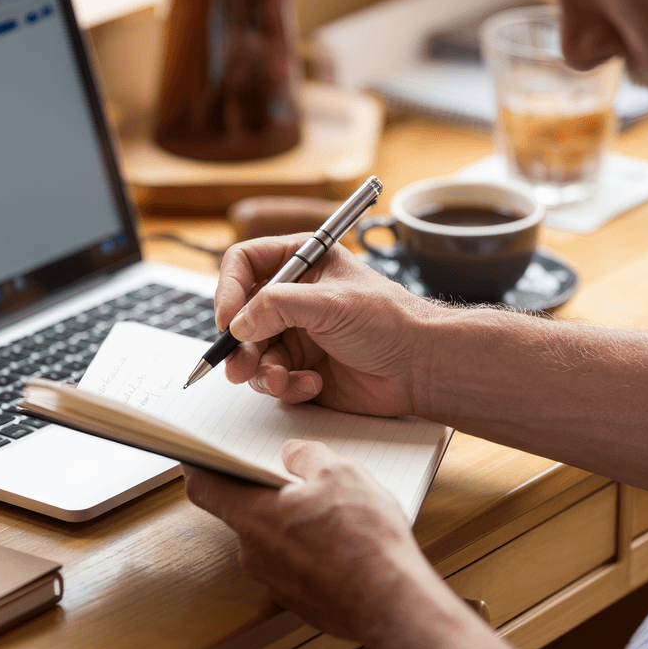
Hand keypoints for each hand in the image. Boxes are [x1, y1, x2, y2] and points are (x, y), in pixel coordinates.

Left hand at [183, 439, 433, 640]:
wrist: (392, 603)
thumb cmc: (365, 539)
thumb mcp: (339, 472)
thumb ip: (306, 456)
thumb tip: (293, 454)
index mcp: (253, 516)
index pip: (204, 488)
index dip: (199, 466)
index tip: (198, 454)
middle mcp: (254, 553)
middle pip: (246, 512)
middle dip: (267, 493)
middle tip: (296, 477)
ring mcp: (275, 582)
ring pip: (275, 540)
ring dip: (293, 523)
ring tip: (333, 510)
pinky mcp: (299, 601)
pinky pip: (296, 566)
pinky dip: (311, 551)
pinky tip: (343, 542)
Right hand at [215, 235, 437, 416]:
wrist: (420, 368)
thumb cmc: (390, 322)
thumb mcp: (329, 302)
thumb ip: (277, 307)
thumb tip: (237, 325)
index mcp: (302, 262)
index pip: (245, 264)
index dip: (228, 289)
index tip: (227, 320)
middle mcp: (294, 297)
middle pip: (241, 315)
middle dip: (239, 344)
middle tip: (238, 365)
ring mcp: (296, 334)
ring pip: (252, 353)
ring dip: (260, 371)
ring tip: (279, 381)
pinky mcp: (301, 369)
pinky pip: (272, 380)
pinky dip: (286, 386)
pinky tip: (313, 385)